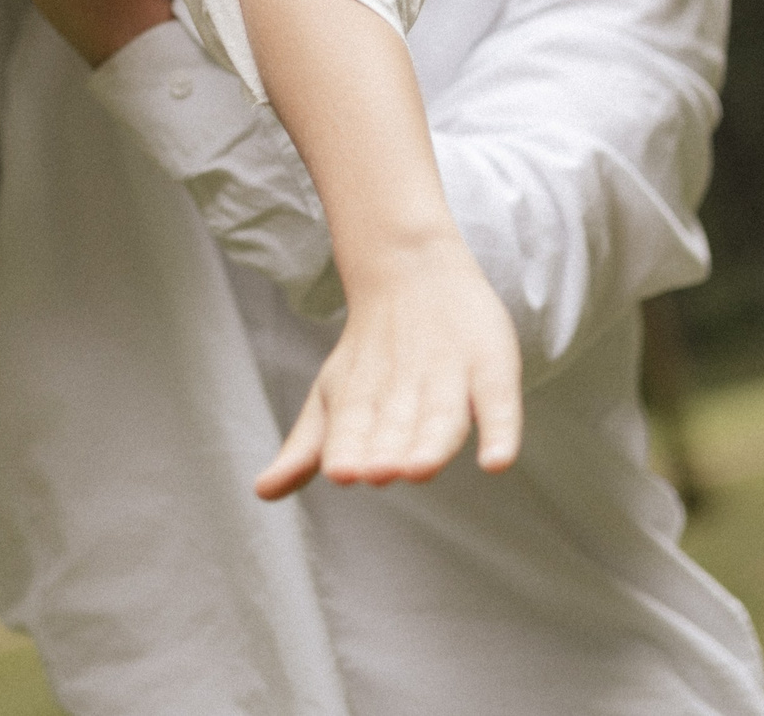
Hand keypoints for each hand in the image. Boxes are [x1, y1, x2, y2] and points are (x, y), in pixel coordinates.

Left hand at [253, 234, 522, 499]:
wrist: (414, 270)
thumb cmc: (372, 354)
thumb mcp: (335, 398)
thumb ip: (307, 448)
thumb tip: (261, 492)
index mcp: (363, 397)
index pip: (355, 426)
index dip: (350, 448)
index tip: (341, 472)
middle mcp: (406, 388)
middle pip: (400, 425)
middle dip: (389, 450)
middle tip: (378, 472)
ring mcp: (451, 376)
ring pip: (443, 415)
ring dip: (432, 443)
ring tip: (421, 468)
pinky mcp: (492, 366)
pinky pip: (500, 402)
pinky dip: (501, 431)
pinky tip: (498, 462)